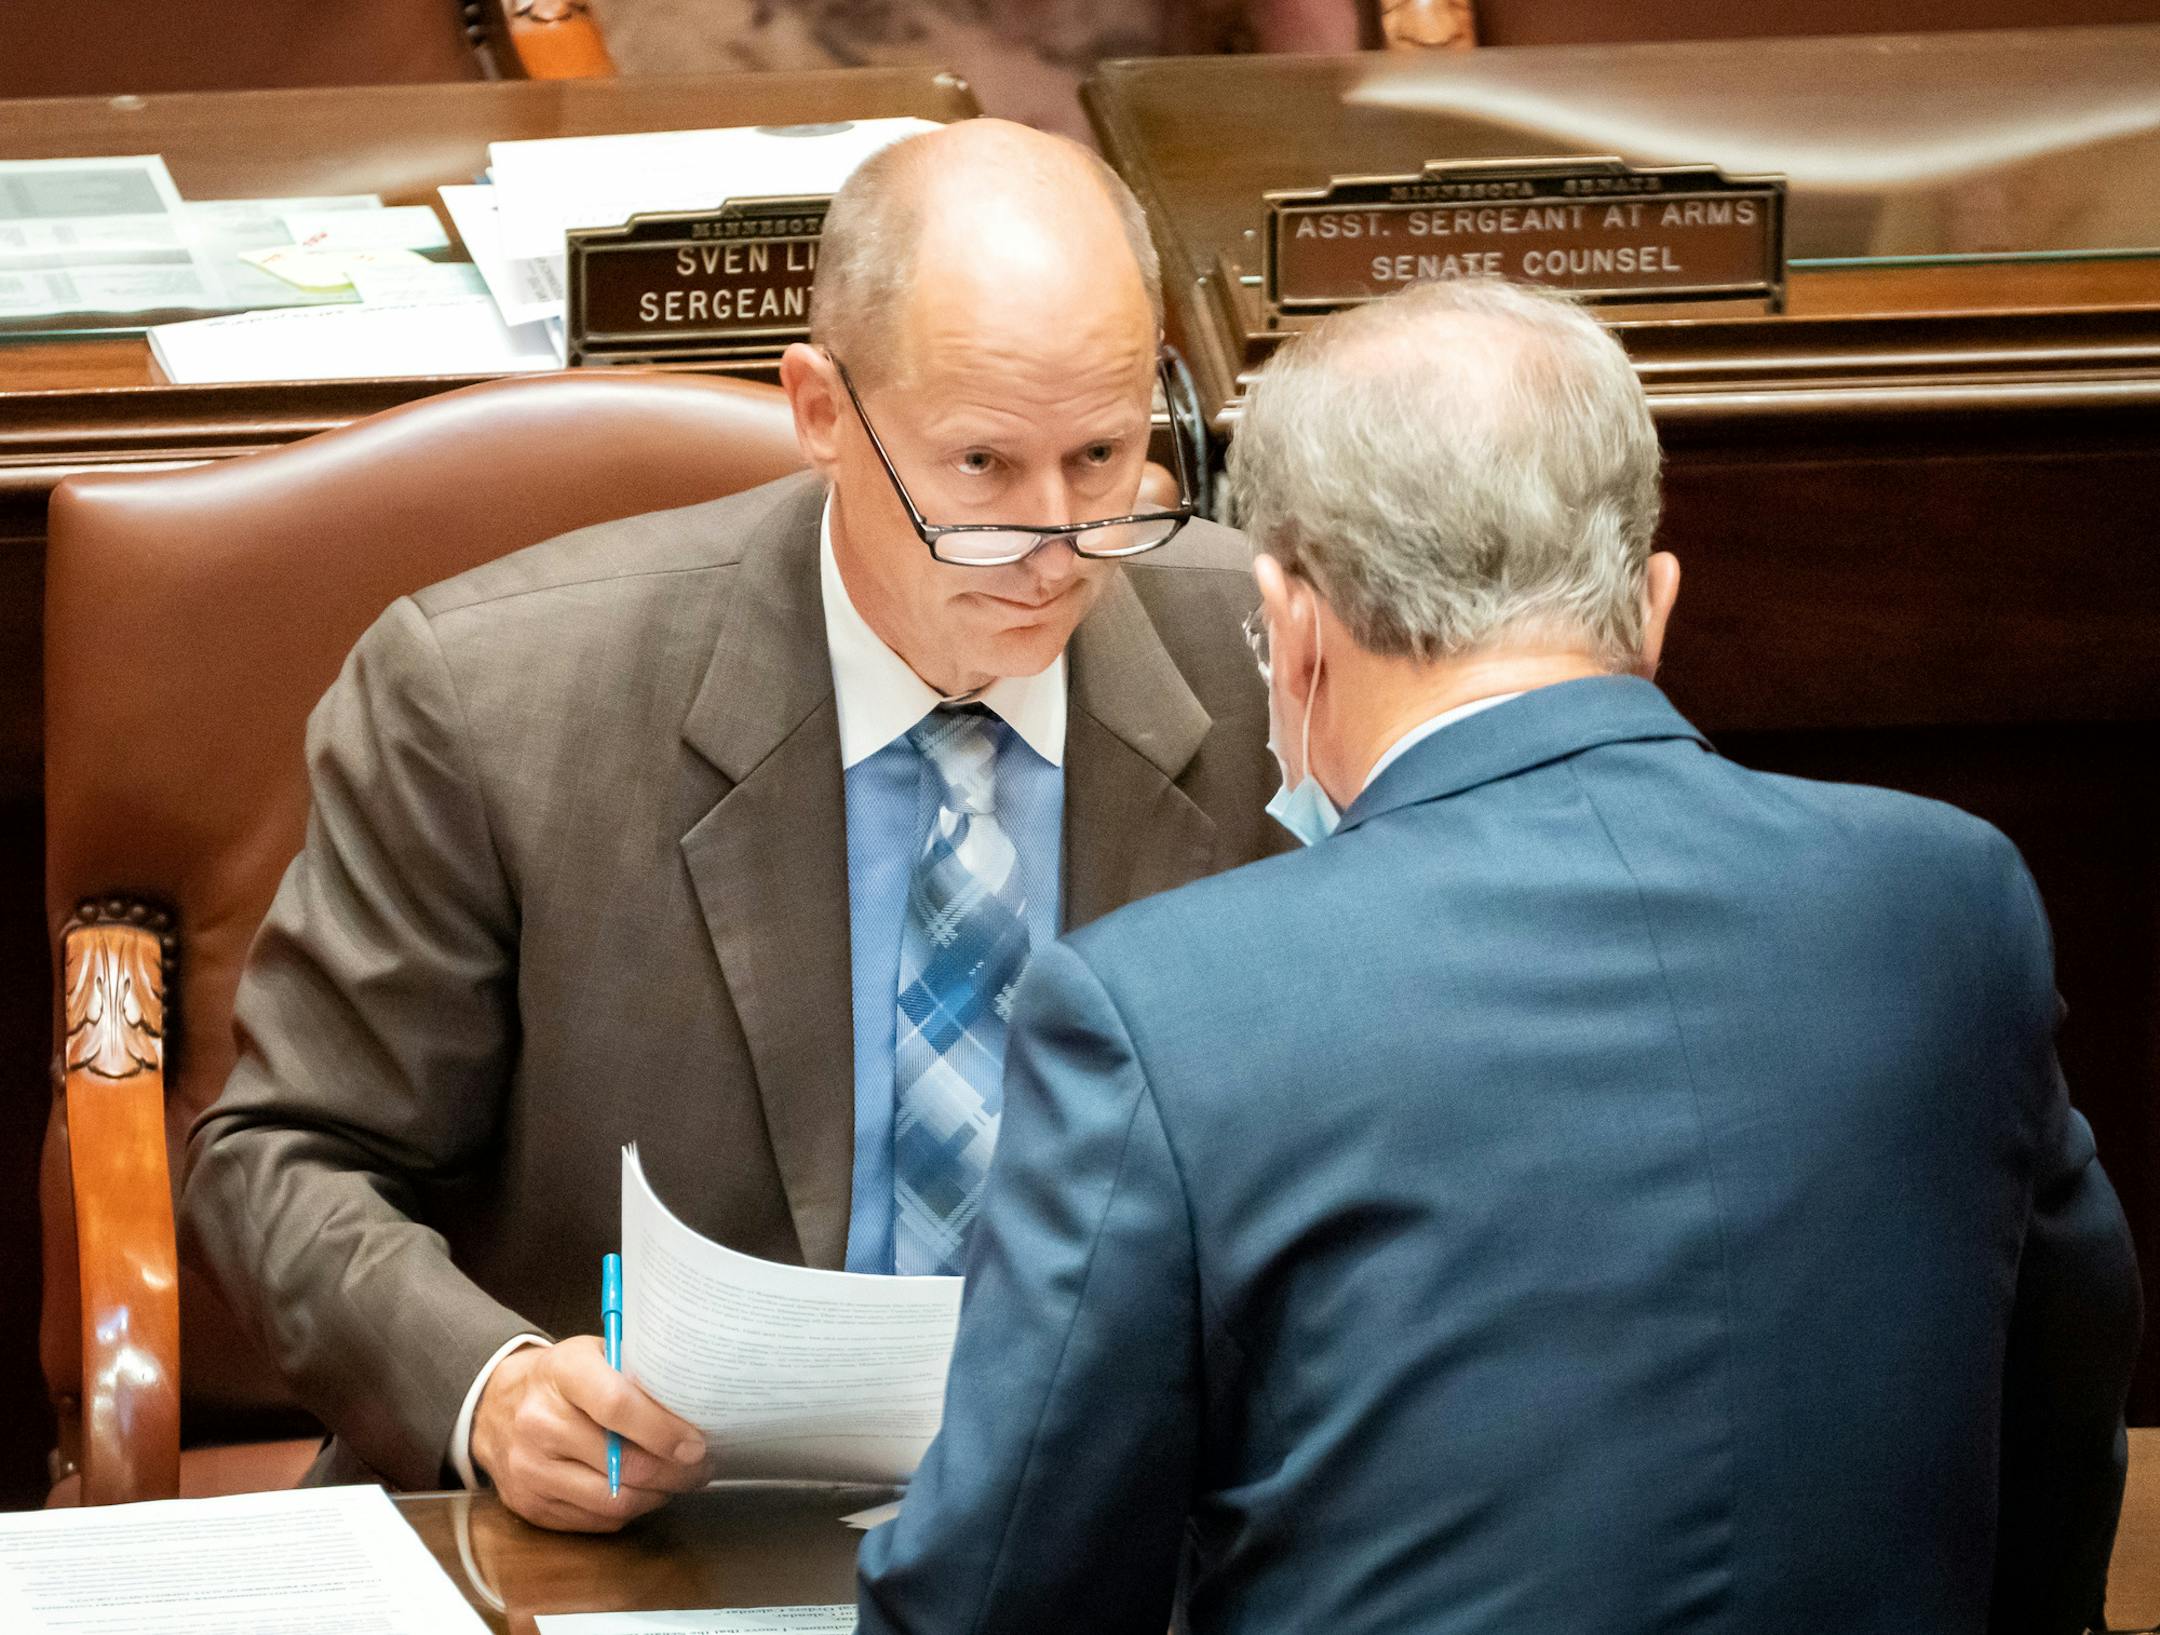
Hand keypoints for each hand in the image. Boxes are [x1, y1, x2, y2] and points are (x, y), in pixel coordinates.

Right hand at [470, 1335, 707, 1531]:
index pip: (618, 1405)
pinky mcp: (529, 1505)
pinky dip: (628, 1511)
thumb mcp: (596, 1352)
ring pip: (613, 1501)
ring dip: (656, 1496)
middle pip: (622, 1463)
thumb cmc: (563, 1377)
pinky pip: (595, 1521)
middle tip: (700, 1467)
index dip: (664, 1430)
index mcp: (563, 1373)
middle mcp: (539, 1423)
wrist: (496, 1405)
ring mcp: (530, 1469)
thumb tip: (694, 1403)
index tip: (696, 1443)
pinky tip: (642, 1492)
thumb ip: (637, 1373)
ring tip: (676, 1481)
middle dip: (675, 1472)